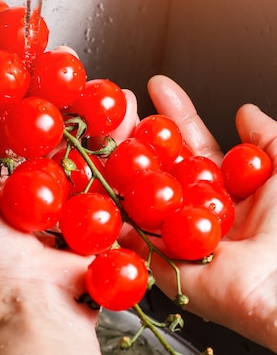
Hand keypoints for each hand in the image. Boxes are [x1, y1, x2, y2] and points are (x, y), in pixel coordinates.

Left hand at [0, 90, 145, 354]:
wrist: (37, 304)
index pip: (6, 125)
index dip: (15, 92)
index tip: (26, 63)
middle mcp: (32, 190)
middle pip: (48, 132)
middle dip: (60, 96)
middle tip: (68, 66)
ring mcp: (69, 201)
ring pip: (83, 147)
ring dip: (96, 115)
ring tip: (105, 88)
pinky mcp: (100, 214)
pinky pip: (112, 174)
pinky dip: (123, 148)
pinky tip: (131, 122)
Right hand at [127, 75, 276, 352]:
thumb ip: (266, 138)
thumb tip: (245, 113)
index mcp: (223, 190)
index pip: (192, 145)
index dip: (175, 115)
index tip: (157, 87)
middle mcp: (196, 211)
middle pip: (159, 166)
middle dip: (138, 134)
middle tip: (119, 107)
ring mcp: (176, 238)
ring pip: (140, 197)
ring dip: (119, 166)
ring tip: (103, 135)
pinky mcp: (162, 266)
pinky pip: (132, 240)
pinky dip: (113, 216)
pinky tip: (95, 181)